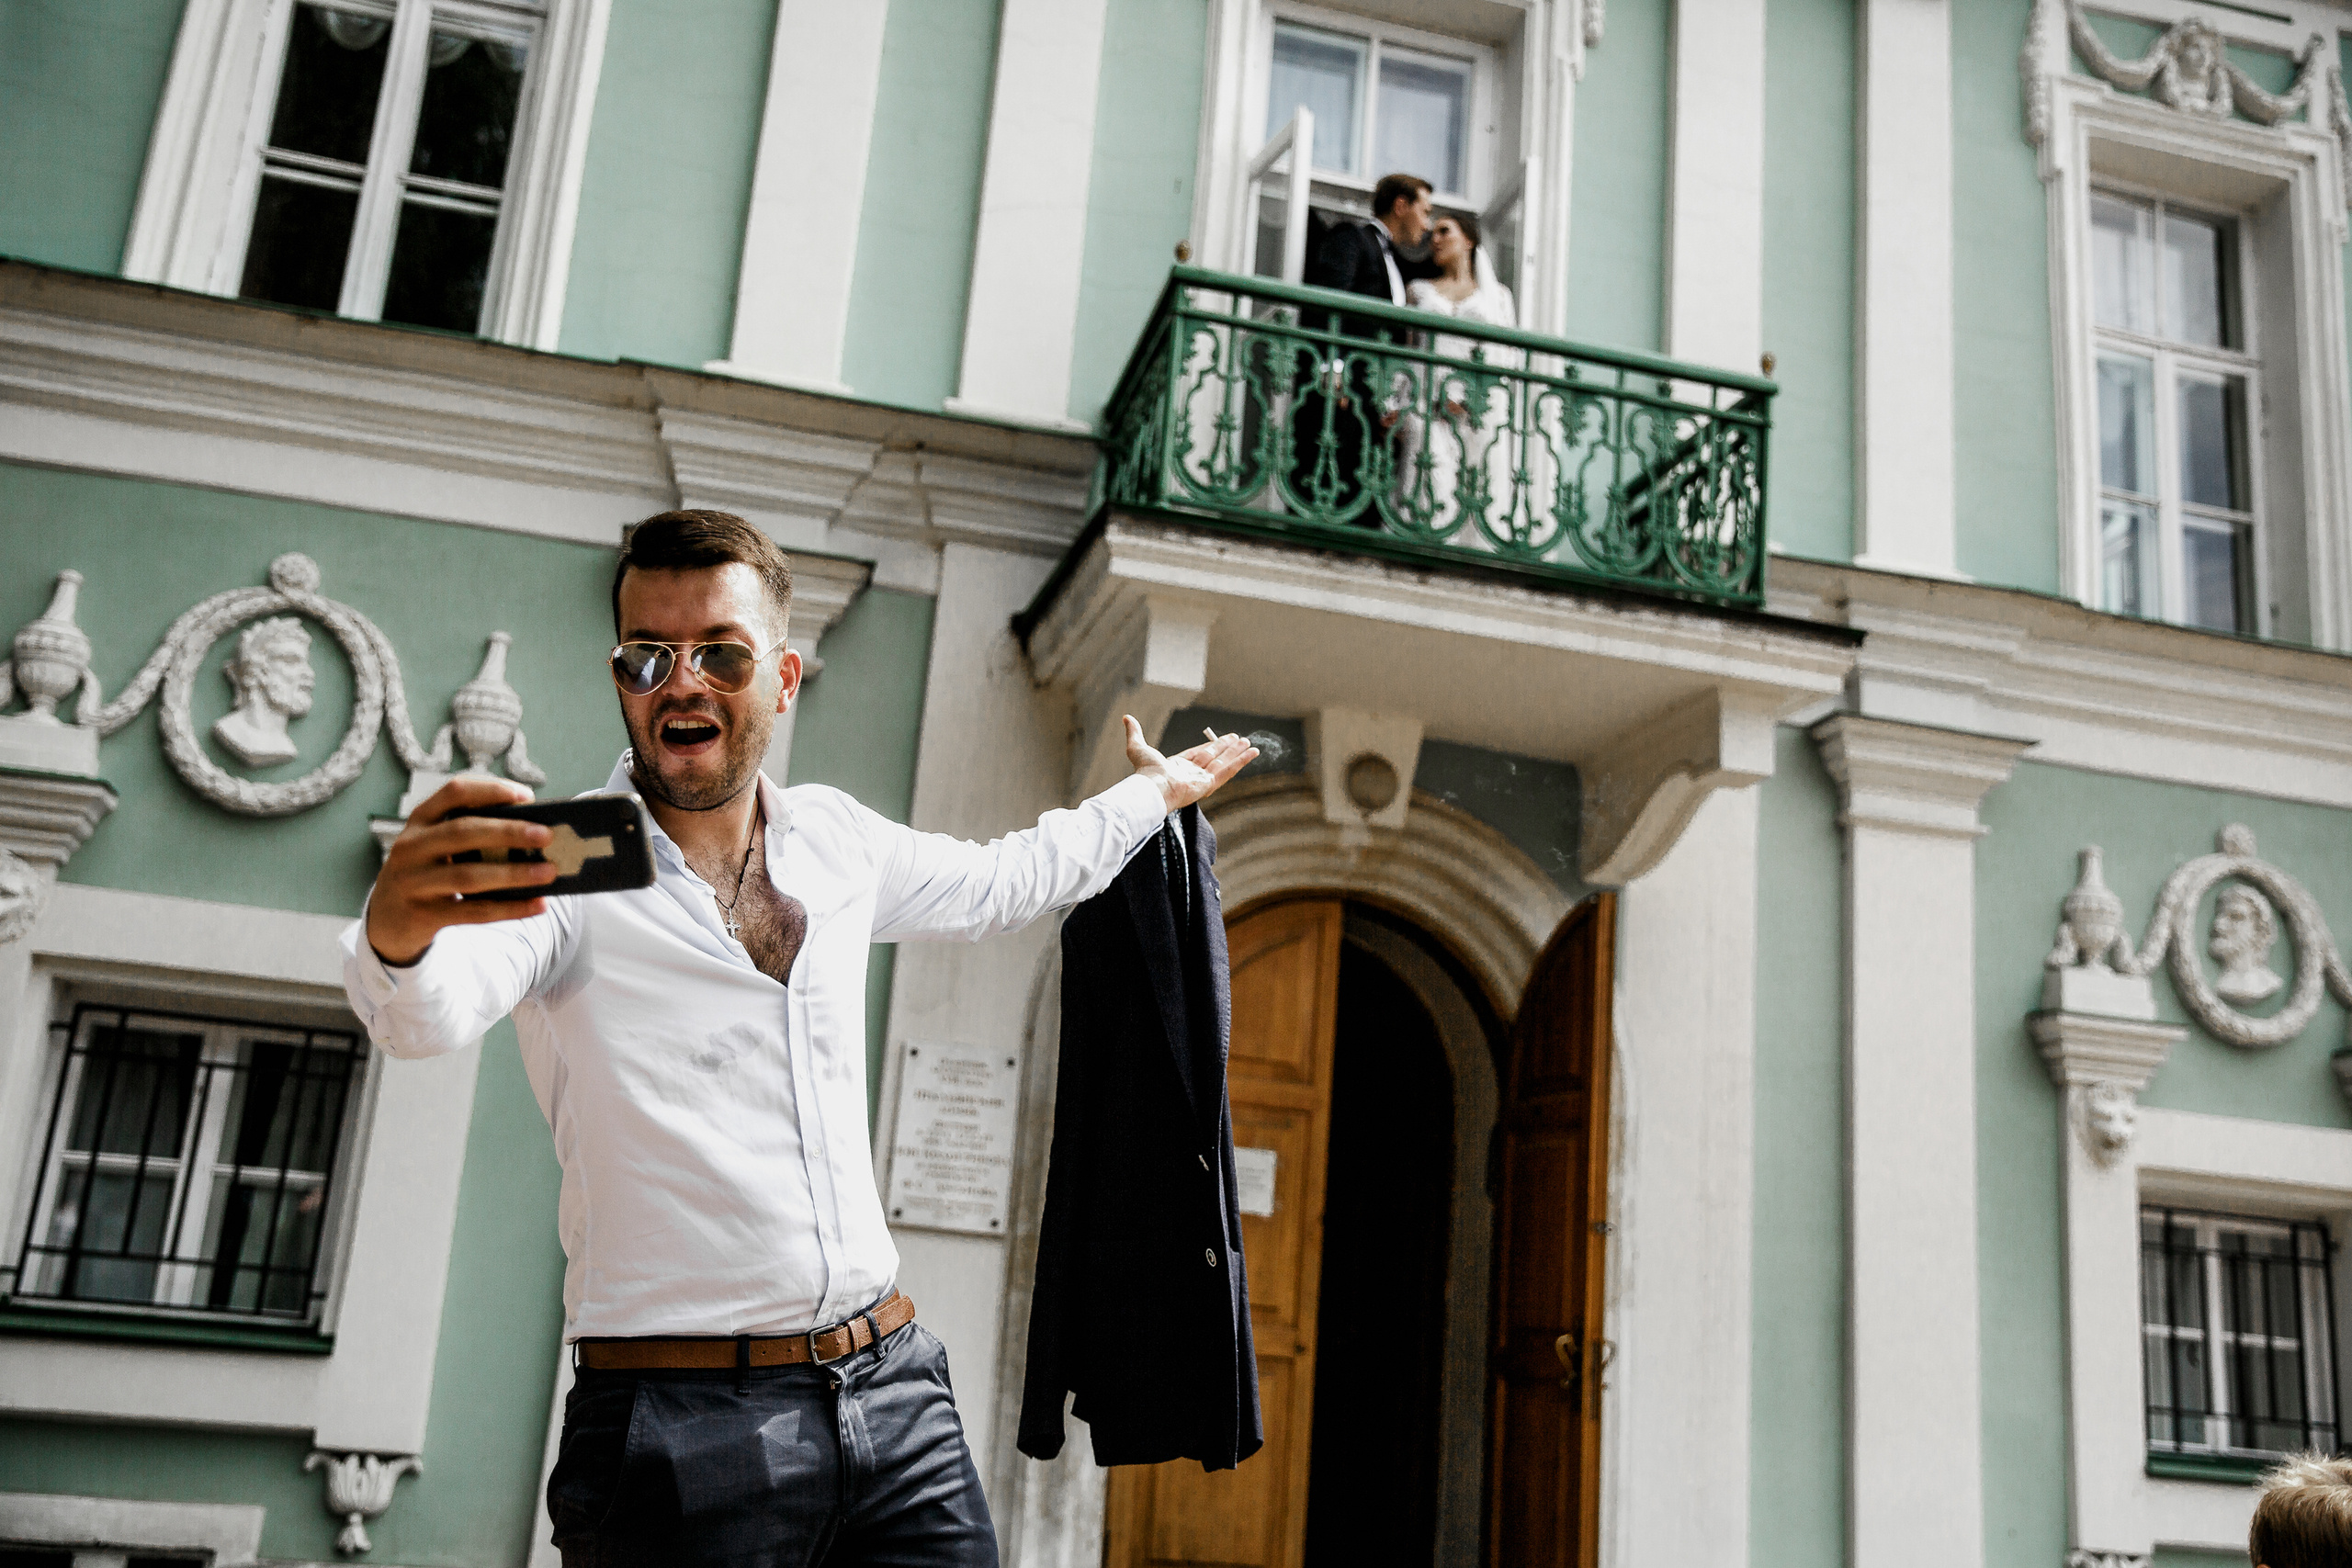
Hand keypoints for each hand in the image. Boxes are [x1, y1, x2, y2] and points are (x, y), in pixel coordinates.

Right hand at [364, 776, 560, 965]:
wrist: (386, 919)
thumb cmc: (427, 871)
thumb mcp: (435, 845)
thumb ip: (472, 835)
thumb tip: (535, 833)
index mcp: (420, 821)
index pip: (454, 793)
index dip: (491, 791)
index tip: (527, 796)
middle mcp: (411, 847)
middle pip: (462, 832)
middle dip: (508, 831)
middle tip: (546, 835)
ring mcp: (413, 882)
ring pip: (468, 876)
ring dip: (513, 874)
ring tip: (549, 872)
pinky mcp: (423, 915)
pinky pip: (473, 912)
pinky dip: (509, 908)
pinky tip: (537, 905)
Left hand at [1125, 716, 1258, 811]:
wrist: (1153, 787)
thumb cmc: (1145, 772)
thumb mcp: (1137, 747)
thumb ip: (1134, 732)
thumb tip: (1126, 717)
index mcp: (1179, 767)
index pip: (1200, 754)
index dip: (1213, 746)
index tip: (1225, 739)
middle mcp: (1192, 774)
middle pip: (1215, 757)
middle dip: (1228, 748)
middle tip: (1240, 739)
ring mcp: (1202, 779)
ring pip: (1224, 763)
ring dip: (1237, 753)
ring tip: (1250, 744)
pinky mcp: (1210, 784)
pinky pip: (1229, 771)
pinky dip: (1242, 761)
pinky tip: (1252, 753)